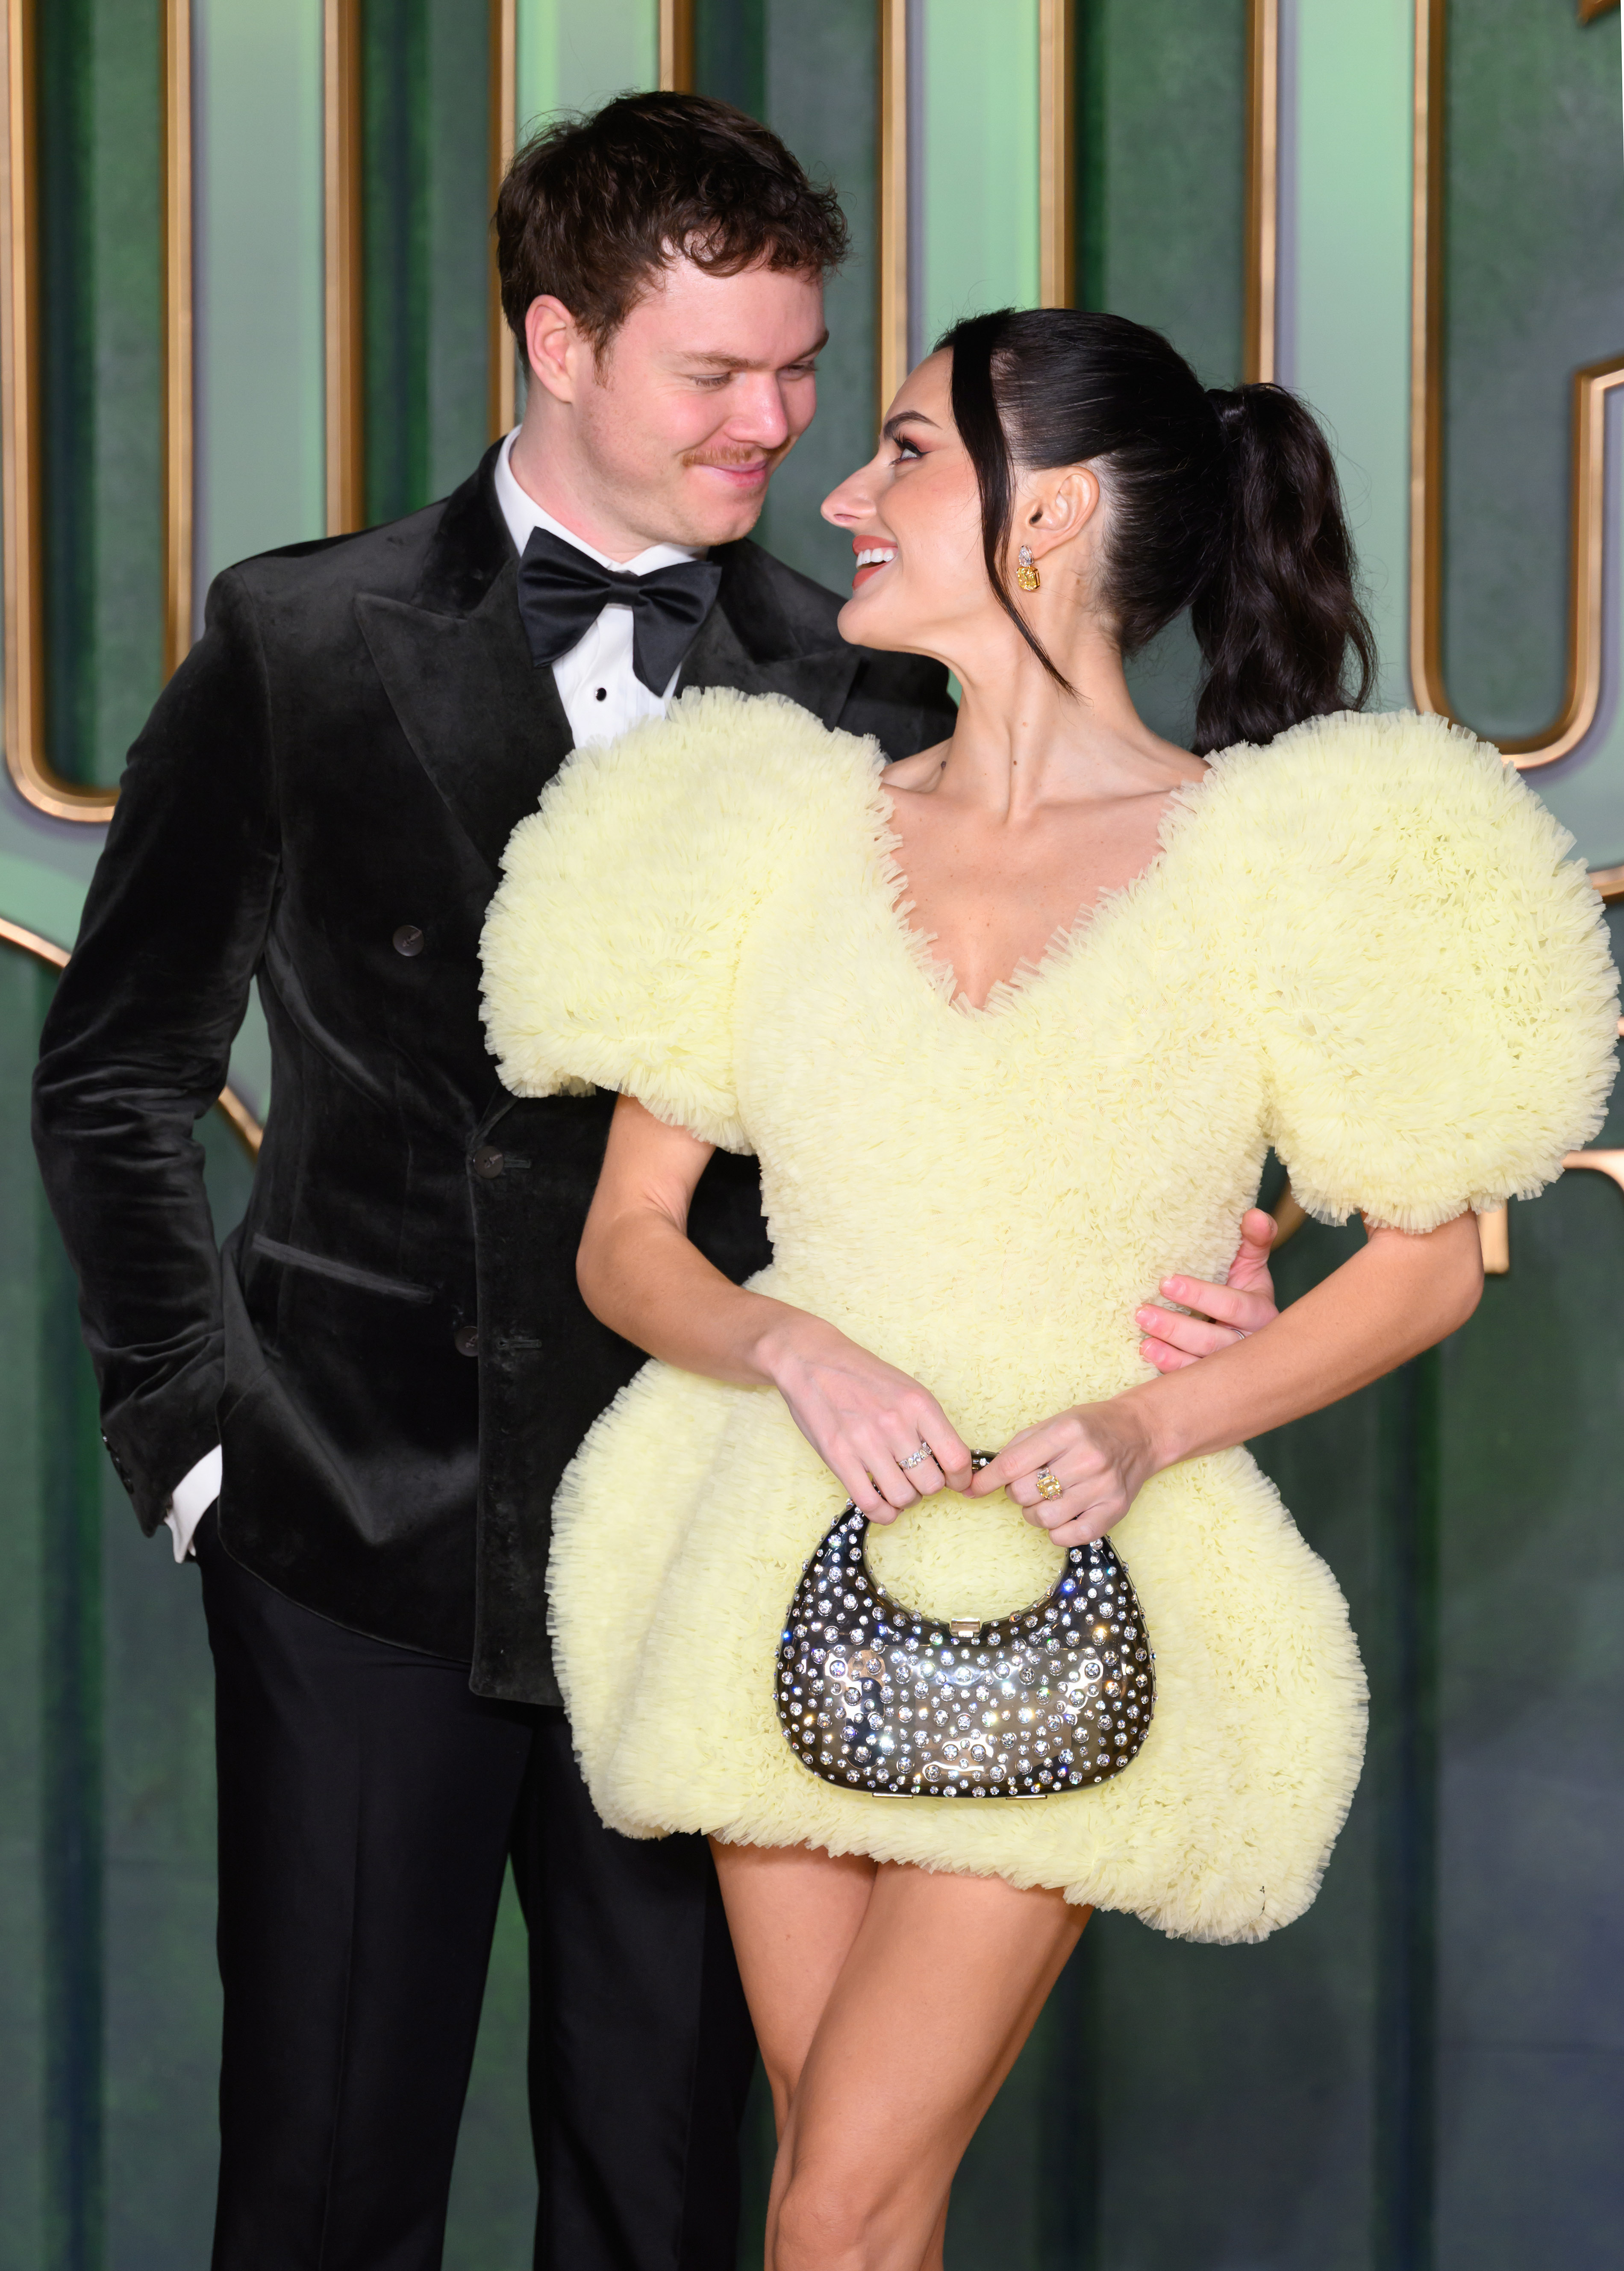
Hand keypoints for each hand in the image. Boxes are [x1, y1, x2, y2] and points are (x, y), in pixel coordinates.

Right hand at [757, 1315, 973, 1520]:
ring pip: (904, 1497)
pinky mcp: (838, 1457)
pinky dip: (883, 1513)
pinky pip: (870, 1504)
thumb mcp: (907, 1389)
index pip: (957, 1457)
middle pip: (932, 1483)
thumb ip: (929, 1424)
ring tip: (897, 1487)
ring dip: (905, 1499)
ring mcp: (865, 1442)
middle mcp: (895, 1423)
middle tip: (918, 1478)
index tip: (957, 1483)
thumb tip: (950, 1463)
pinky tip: (883, 1504)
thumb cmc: (862, 1376)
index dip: (962, 1479)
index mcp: (919, 1404)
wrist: (812, 1360)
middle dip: (929, 1487)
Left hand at [967, 1398, 1156, 1546]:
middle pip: (1025, 1493)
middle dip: (1017, 1493)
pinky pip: (1071, 1537)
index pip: (1013, 1464)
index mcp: (1066, 1432)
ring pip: (1044, 1518)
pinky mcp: (1115, 1509)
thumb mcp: (1052, 1424)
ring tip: (1046, 1499)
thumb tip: (979, 1478)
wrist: (1139, 1433)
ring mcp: (1103, 1486)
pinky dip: (1056, 1533)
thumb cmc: (1088, 1428)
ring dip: (1034, 1513)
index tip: (970, 1489)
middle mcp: (1087, 1458)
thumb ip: (1018, 1448)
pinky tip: (1060, 1516)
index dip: (985, 1480)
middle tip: (1029, 1484)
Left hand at [1135, 1206, 1279, 1372]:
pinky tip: (1149, 1356)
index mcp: (1261, 1313)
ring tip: (1143, 1341)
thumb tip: (1253, 1215)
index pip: (1234, 1305)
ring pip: (1202, 1366)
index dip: (1201, 1295)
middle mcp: (1250, 1345)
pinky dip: (1170, 1370)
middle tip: (1142, 1313)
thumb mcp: (1251, 1265)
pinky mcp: (1213, 1383)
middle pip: (1214, 1341)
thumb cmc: (1243, 1292)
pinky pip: (1192, 1383)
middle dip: (1178, 1328)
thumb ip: (1254, 1240)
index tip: (1166, 1283)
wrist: (1249, 1333)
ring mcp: (1232, 1370)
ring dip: (1170, 1354)